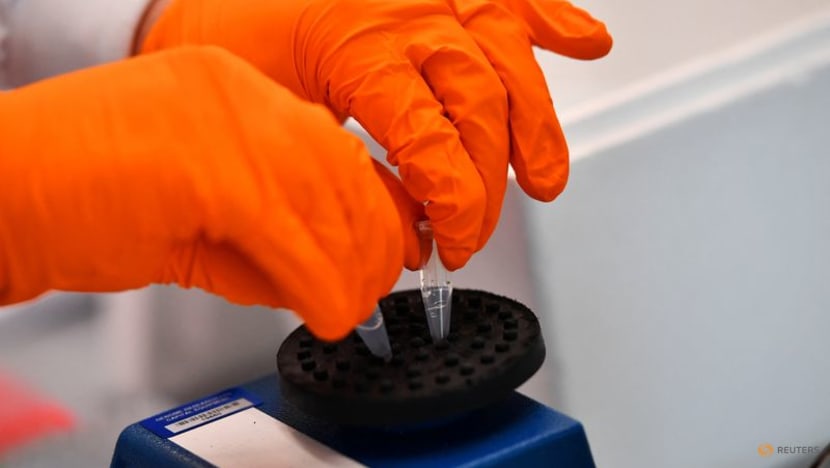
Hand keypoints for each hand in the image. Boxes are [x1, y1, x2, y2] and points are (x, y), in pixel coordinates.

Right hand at [0, 47, 406, 339]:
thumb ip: (264, 237)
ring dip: (347, 267)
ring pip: (321, 198)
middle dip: (368, 239)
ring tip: (348, 310)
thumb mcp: (194, 215)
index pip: (333, 143)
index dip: (372, 202)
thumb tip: (327, 277)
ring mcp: (217, 118)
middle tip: (371, 290)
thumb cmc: (75, 201)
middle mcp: (233, 90)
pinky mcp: (202, 164)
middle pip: (338, 166)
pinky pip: (284, 230)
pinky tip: (323, 311)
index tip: (388, 245)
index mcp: (232, 90)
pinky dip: (314, 280)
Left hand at [138, 0, 611, 269]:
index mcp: (361, 46)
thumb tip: (402, 226)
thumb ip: (345, 172)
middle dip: (489, 186)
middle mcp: (406, 11)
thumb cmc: (221, 44)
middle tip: (472, 235)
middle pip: (482, 105)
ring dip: (538, 124)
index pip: (436, 141)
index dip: (455, 205)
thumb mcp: (270, 118)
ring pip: (509, 57)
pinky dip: (554, 19)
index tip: (450, 246)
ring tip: (546, 179)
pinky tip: (585, 43)